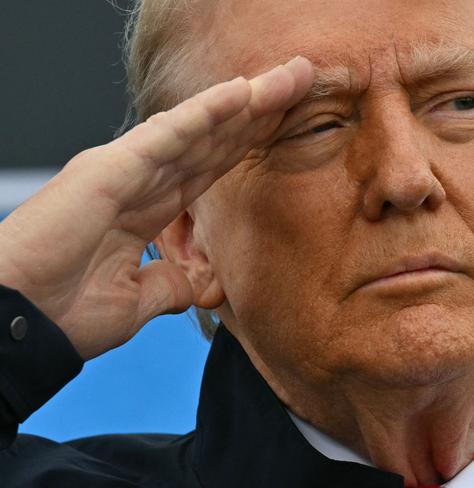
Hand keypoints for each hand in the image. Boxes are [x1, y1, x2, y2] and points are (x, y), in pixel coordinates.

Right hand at [0, 56, 313, 359]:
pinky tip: (240, 94)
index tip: (286, 122)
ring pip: (198, 129)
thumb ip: (174, 283)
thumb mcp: (139, 301)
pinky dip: (204, 114)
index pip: (212, 167)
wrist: (22, 329)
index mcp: (148, 209)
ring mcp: (126, 170)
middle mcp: (141, 180)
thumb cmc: (66, 315)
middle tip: (301, 81)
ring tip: (287, 78)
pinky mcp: (109, 170)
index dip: (249, 142)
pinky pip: (167, 137)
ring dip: (244, 102)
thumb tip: (203, 284)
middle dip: (259, 112)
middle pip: (214, 139)